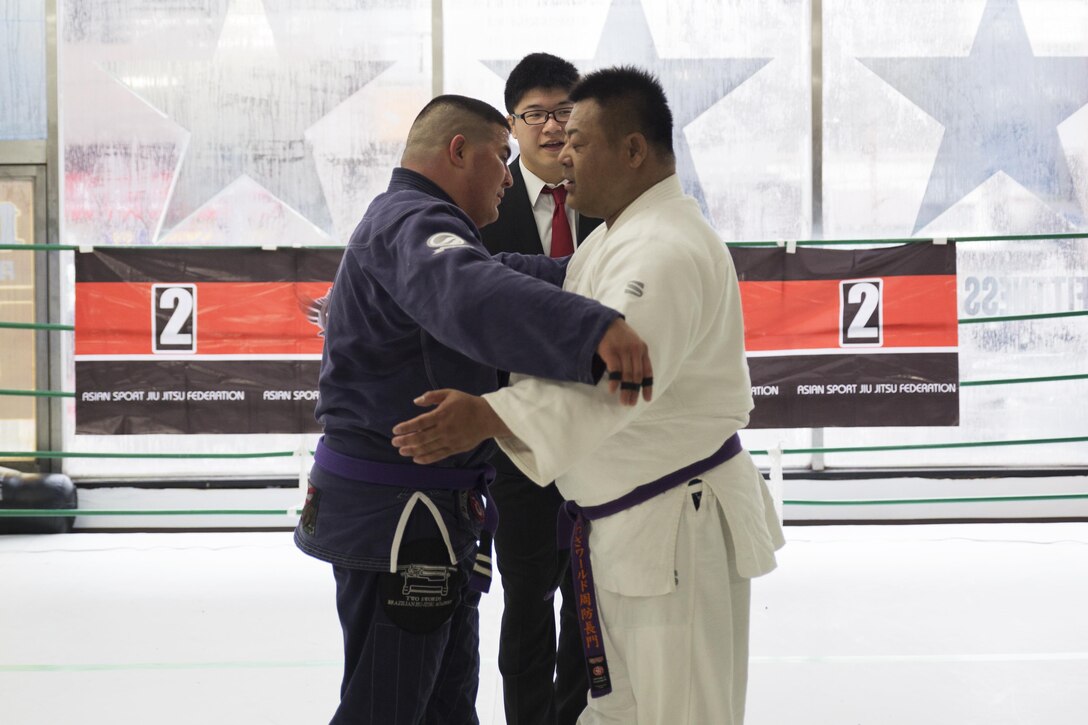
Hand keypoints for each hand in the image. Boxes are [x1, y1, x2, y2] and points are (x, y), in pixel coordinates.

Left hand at [391, 389, 510, 464]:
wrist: (487, 417)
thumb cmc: (467, 403)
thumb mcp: (450, 393)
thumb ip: (432, 396)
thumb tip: (415, 401)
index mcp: (442, 414)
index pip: (419, 423)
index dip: (406, 427)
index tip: (395, 430)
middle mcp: (444, 429)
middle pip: (420, 438)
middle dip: (405, 441)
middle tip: (394, 442)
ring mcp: (449, 441)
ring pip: (427, 448)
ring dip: (412, 451)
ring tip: (402, 451)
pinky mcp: (455, 449)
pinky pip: (438, 456)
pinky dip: (426, 459)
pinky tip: (416, 459)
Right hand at [596, 318, 652, 405]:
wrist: (605, 322)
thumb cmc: (619, 335)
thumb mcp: (633, 343)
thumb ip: (636, 358)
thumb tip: (636, 379)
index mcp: (643, 349)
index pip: (647, 371)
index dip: (647, 386)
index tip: (646, 399)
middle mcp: (635, 350)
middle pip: (637, 376)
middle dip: (634, 391)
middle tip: (631, 403)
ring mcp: (623, 350)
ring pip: (627, 375)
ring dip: (625, 390)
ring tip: (624, 401)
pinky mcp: (611, 351)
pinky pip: (615, 369)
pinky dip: (615, 381)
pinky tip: (613, 390)